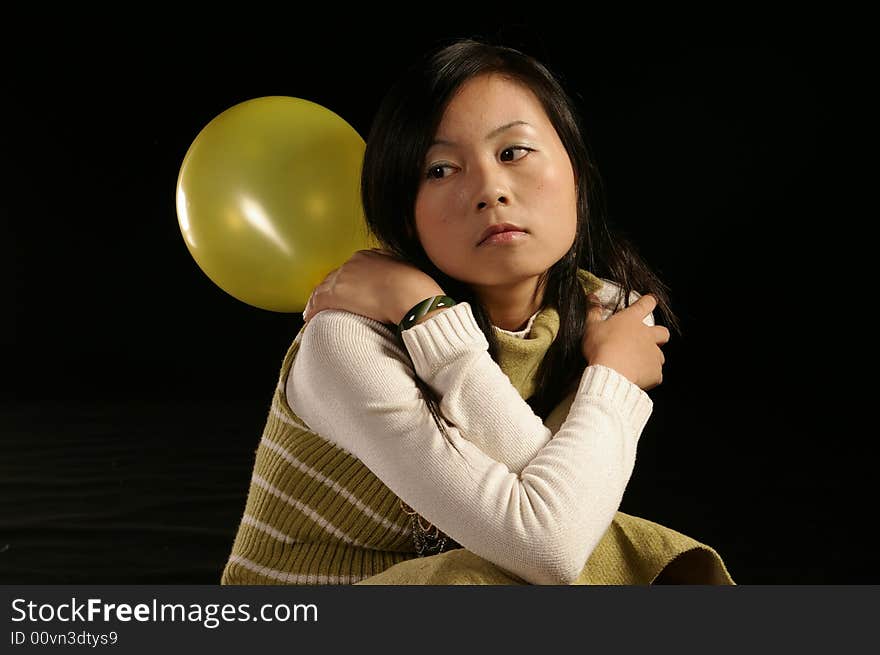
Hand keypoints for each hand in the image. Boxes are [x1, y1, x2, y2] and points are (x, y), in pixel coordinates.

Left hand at [302, 248, 444, 325]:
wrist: (411, 295)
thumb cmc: (416, 289)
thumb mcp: (407, 273)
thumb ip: (398, 275)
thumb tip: (401, 284)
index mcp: (369, 256)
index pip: (350, 269)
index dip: (345, 282)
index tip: (345, 292)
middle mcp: (353, 263)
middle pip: (334, 277)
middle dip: (328, 290)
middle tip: (323, 303)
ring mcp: (343, 277)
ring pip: (323, 289)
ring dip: (317, 302)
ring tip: (312, 313)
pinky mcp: (337, 294)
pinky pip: (318, 302)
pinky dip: (312, 311)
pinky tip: (309, 319)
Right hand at [581, 293, 669, 389]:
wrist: (611, 372)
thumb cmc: (601, 348)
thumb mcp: (591, 327)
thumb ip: (593, 311)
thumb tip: (592, 298)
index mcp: (632, 320)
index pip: (646, 304)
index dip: (648, 301)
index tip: (649, 301)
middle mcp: (647, 335)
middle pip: (662, 332)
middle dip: (659, 335)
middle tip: (647, 340)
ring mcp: (653, 354)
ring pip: (660, 355)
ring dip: (651, 358)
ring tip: (637, 364)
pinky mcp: (655, 372)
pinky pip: (656, 374)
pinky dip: (649, 375)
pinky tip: (638, 377)